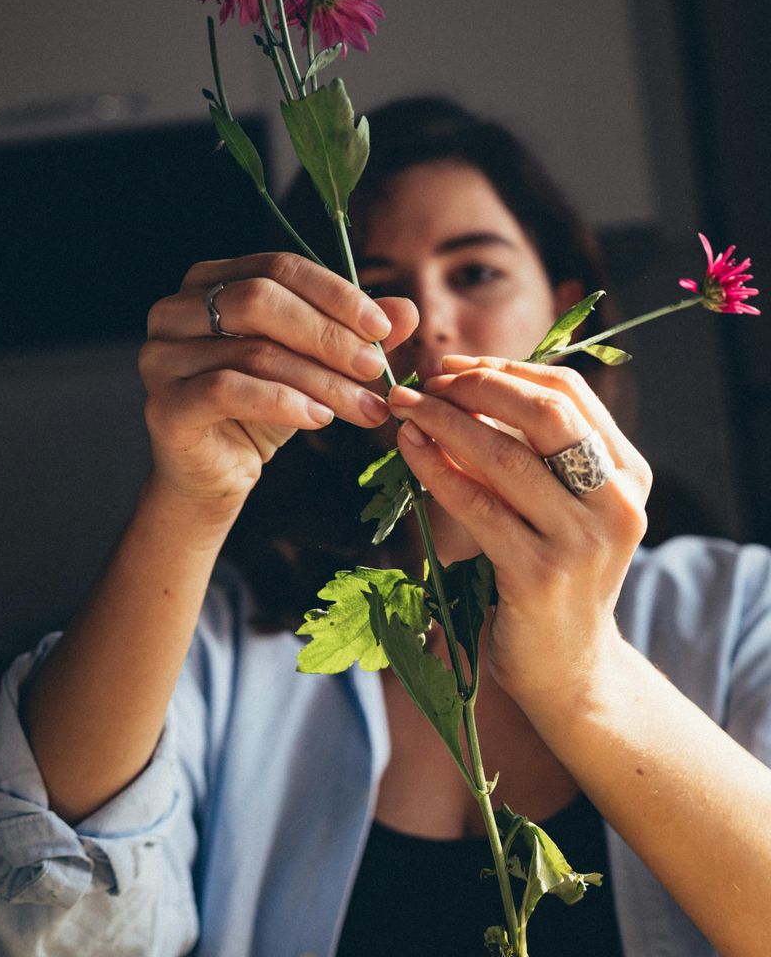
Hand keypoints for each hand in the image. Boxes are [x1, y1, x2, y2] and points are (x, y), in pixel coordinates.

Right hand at [139, 253, 417, 511]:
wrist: (215, 476)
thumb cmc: (263, 410)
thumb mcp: (313, 365)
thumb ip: (352, 334)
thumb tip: (407, 310)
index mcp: (208, 281)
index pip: (279, 267)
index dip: (336, 295)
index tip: (384, 330)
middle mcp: (174, 310)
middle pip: (261, 300)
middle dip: (329, 335)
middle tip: (377, 369)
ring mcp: (161, 356)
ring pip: (255, 352)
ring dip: (321, 380)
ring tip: (364, 406)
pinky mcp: (165, 405)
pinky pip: (229, 391)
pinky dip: (284, 402)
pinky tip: (320, 418)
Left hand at [388, 356, 650, 710]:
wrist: (570, 669)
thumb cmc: (556, 575)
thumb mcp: (561, 507)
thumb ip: (532, 451)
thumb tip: (459, 383)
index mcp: (628, 474)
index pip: (570, 392)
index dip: (506, 368)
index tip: (454, 365)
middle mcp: (616, 502)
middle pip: (545, 412)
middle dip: (477, 385)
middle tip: (426, 382)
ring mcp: (581, 541)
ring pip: (505, 455)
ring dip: (445, 420)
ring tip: (405, 407)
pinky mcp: (538, 575)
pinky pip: (476, 504)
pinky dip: (435, 467)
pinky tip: (408, 449)